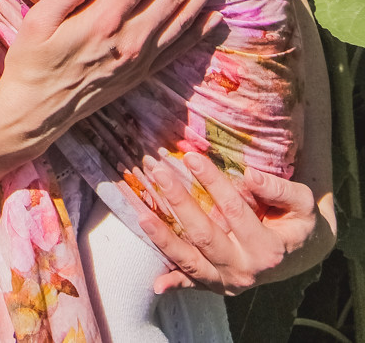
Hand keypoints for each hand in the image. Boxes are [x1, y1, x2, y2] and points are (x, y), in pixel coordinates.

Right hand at [0, 0, 228, 160]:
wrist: (36, 114)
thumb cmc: (31, 62)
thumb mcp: (37, 21)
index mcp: (104, 21)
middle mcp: (131, 40)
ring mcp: (141, 59)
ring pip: (184, 18)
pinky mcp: (142, 74)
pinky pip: (180, 48)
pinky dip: (201, 30)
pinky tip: (217, 15)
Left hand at [138, 151, 329, 293]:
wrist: (299, 255)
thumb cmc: (296, 222)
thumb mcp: (302, 204)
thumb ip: (280, 190)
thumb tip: (249, 175)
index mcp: (267, 249)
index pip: (234, 211)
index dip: (213, 183)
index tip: (193, 157)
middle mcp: (245, 270)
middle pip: (205, 236)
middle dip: (180, 202)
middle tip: (159, 172)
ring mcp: (228, 281)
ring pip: (191, 262)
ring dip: (164, 238)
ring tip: (142, 214)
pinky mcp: (216, 286)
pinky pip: (191, 284)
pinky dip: (173, 282)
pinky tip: (156, 282)